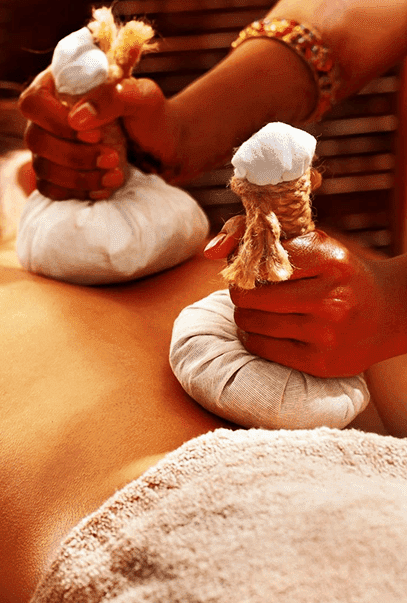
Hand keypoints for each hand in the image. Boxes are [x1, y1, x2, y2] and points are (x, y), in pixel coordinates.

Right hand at [18, 69, 179, 199]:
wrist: (163, 150)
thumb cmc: (152, 117)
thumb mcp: (143, 97)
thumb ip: (113, 97)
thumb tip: (77, 119)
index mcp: (61, 87)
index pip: (33, 102)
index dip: (55, 121)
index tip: (93, 134)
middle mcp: (48, 118)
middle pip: (34, 139)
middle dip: (74, 155)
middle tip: (111, 158)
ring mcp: (50, 149)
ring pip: (41, 168)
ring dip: (78, 177)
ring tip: (114, 175)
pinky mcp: (58, 175)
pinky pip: (50, 189)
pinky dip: (76, 192)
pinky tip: (103, 188)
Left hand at [205, 226, 406, 377]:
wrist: (390, 313)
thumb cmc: (341, 275)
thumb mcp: (317, 246)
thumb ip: (268, 239)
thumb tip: (213, 248)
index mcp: (330, 261)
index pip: (261, 260)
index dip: (244, 263)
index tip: (245, 266)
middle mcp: (331, 298)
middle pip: (249, 295)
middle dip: (239, 292)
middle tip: (245, 290)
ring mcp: (326, 334)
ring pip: (251, 322)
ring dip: (244, 315)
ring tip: (255, 310)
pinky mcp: (320, 363)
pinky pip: (261, 348)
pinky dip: (253, 337)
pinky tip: (262, 329)